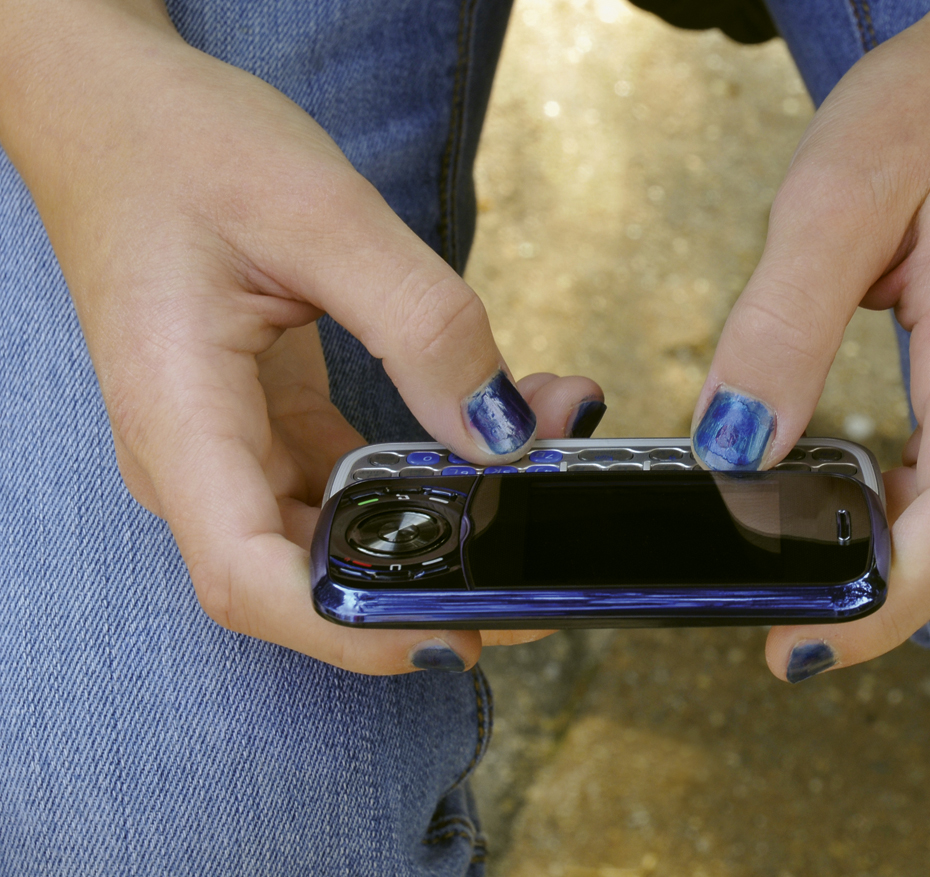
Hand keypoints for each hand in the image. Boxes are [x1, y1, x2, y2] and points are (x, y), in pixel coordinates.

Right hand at [0, 2, 601, 672]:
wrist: (111, 112)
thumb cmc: (181, 147)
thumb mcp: (320, 216)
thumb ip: (424, 326)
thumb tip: (507, 434)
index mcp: (180, 419)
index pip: (252, 579)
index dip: (355, 631)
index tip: (457, 635)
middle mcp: (196, 458)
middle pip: (306, 580)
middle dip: (427, 590)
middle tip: (541, 574)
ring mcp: (228, 448)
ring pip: (337, 535)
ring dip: (438, 527)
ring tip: (539, 486)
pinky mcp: (262, 424)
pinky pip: (347, 481)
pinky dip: (422, 474)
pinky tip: (493, 435)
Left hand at [687, 0, 929, 679]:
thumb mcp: (839, 200)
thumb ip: (780, 330)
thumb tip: (732, 450)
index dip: (871, 613)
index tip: (788, 652)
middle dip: (848, 595)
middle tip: (738, 602)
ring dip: (863, 556)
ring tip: (765, 555)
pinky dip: (884, 511)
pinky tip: (821, 496)